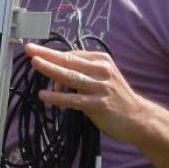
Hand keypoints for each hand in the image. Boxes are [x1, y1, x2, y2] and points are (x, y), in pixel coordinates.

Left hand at [23, 42, 149, 144]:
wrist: (139, 118)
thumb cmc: (116, 98)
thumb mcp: (102, 78)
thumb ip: (82, 73)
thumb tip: (55, 75)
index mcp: (101, 61)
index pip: (72, 54)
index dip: (52, 54)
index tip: (36, 51)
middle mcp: (102, 70)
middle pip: (69, 60)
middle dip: (47, 54)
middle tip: (29, 49)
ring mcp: (101, 87)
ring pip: (71, 76)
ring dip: (51, 69)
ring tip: (35, 64)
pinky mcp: (99, 104)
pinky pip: (74, 99)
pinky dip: (58, 98)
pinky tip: (44, 96)